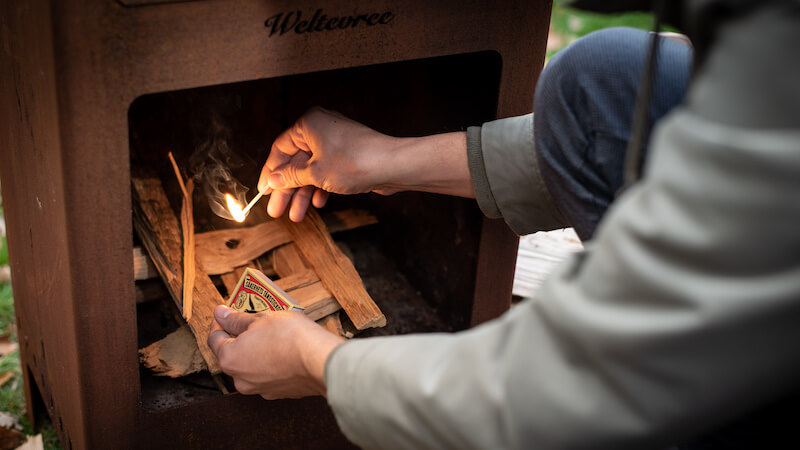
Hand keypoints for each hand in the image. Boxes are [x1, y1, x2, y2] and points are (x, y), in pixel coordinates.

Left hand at [207, 305, 343, 398]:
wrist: (320, 361)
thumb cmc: (290, 337)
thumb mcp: (261, 318)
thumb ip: (236, 319)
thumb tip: (220, 314)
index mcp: (230, 359)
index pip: (214, 339)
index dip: (220, 322)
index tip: (226, 313)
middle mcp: (240, 379)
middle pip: (232, 354)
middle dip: (240, 337)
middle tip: (253, 321)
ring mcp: (260, 389)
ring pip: (251, 366)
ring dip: (256, 351)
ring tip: (272, 335)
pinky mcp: (279, 393)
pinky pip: (268, 375)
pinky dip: (271, 363)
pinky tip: (284, 350)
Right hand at [258, 107, 398, 221]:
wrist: (392, 165)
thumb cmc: (355, 162)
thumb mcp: (315, 173)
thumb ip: (290, 176)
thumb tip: (273, 180)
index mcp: (308, 124)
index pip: (280, 148)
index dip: (270, 172)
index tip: (264, 192)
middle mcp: (321, 129)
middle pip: (295, 162)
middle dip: (286, 188)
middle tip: (276, 210)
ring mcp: (336, 143)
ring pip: (311, 169)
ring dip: (303, 193)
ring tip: (296, 216)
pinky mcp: (348, 156)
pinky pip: (327, 171)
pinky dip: (320, 187)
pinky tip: (318, 203)